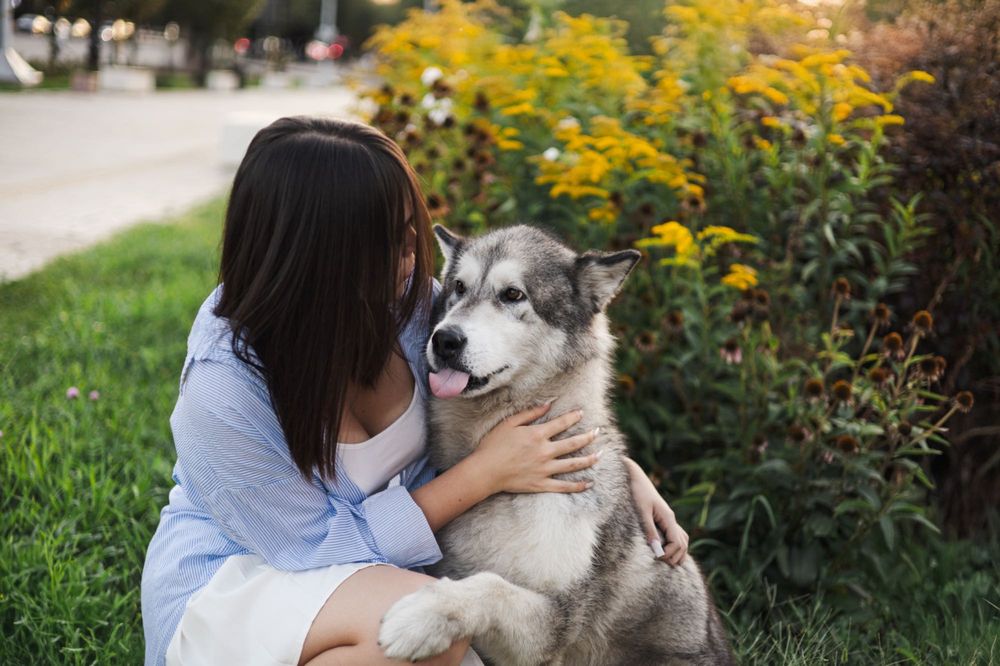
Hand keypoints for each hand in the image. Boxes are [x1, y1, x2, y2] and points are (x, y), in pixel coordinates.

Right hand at [471, 402, 599, 495]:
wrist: (485, 471)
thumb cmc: (493, 445)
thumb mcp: (509, 423)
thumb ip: (530, 413)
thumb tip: (548, 403)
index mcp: (537, 435)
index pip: (562, 423)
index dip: (574, 417)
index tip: (582, 413)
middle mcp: (544, 451)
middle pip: (573, 443)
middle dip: (588, 436)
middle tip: (598, 432)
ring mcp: (545, 469)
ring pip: (573, 464)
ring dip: (590, 459)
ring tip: (600, 455)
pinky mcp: (541, 484)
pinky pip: (564, 486)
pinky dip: (578, 486)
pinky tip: (589, 483)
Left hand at [625, 458, 688, 565]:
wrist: (634, 477)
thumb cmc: (637, 492)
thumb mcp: (641, 511)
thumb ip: (649, 529)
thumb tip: (656, 549)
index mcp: (668, 518)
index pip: (677, 542)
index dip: (669, 554)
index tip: (656, 557)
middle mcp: (671, 519)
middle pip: (683, 544)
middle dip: (675, 556)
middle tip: (660, 562)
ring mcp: (669, 519)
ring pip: (682, 540)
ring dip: (677, 552)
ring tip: (665, 561)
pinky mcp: (663, 519)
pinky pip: (675, 535)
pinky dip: (674, 546)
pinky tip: (665, 551)